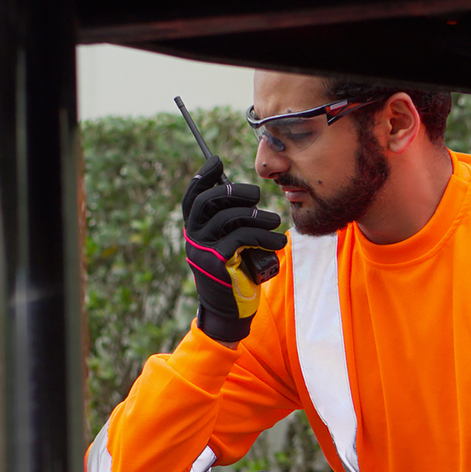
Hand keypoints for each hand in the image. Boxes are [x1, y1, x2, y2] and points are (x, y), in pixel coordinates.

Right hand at [183, 155, 285, 343]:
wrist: (232, 311)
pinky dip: (264, 237)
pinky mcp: (216, 262)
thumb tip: (246, 194)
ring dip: (258, 216)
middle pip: (209, 201)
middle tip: (257, 194)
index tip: (217, 160)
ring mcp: (202, 250)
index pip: (193, 197)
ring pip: (230, 218)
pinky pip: (241, 238)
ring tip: (276, 221)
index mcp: (195, 230)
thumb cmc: (236, 274)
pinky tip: (277, 242)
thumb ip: (232, 223)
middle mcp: (193, 237)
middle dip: (235, 191)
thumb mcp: (232, 245)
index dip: (203, 177)